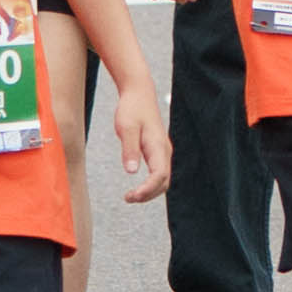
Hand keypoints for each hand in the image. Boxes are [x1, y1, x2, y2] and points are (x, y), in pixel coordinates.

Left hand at [108, 77, 171, 203]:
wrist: (139, 93)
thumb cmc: (131, 109)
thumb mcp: (126, 127)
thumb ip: (129, 149)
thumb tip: (131, 172)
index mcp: (158, 146)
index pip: (159, 175)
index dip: (148, 189)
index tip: (132, 195)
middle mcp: (164, 151)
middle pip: (164, 182)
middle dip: (148, 194)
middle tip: (128, 198)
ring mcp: (163, 151)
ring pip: (163, 179)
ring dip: (149, 191)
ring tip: (130, 196)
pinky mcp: (158, 151)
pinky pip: (159, 173)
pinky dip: (150, 185)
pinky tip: (137, 188)